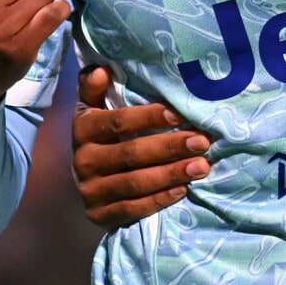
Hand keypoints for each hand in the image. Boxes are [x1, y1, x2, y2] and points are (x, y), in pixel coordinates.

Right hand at [72, 65, 210, 228]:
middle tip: (202, 142)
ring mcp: (90, 190)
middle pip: (131, 153)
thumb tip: (101, 69)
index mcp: (83, 128)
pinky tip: (183, 190)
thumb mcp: (94, 108)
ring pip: (135, 183)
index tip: (180, 114)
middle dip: (170, 147)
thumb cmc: (102, 134)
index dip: (149, 117)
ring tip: (202, 166)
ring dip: (171, 174)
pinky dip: (159, 200)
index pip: (118, 121)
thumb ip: (95, 87)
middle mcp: (83, 160)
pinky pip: (132, 209)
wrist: (88, 179)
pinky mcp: (98, 215)